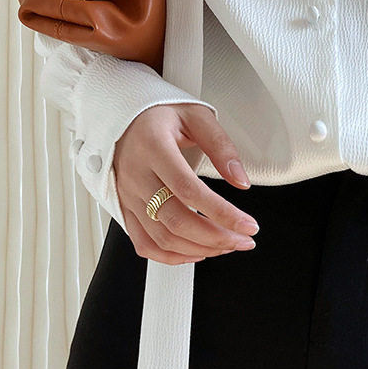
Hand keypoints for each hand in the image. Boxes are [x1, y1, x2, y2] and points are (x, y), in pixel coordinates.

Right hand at [113, 102, 260, 264]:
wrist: (119, 114)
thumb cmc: (158, 112)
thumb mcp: (196, 115)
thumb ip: (221, 146)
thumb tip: (241, 180)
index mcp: (153, 147)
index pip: (190, 190)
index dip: (222, 213)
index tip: (248, 225)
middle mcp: (135, 174)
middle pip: (176, 220)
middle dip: (216, 237)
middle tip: (244, 240)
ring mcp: (127, 194)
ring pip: (161, 237)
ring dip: (199, 249)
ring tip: (227, 245)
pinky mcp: (124, 207)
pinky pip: (143, 243)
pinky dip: (170, 256)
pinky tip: (196, 252)